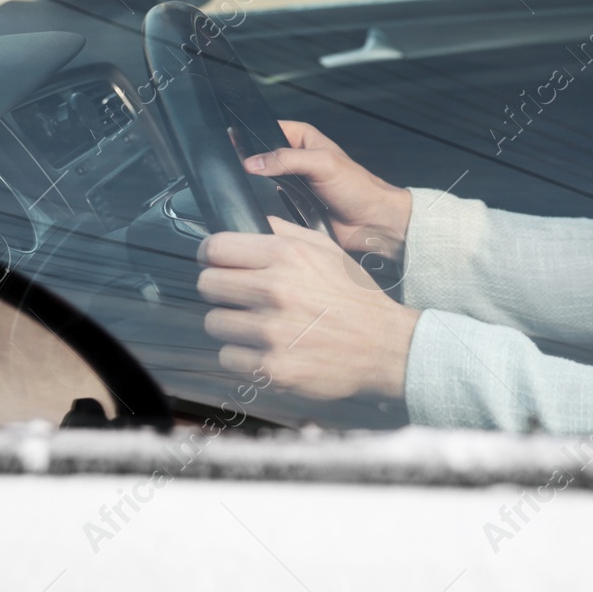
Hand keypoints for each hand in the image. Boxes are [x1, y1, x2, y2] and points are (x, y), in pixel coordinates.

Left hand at [198, 216, 419, 400]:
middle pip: (207, 284)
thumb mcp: (328, 251)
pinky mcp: (271, 368)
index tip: (217, 263)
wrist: (385, 346)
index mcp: (287, 256)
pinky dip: (244, 355)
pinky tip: (268, 349)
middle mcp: (275, 290)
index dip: (212, 255)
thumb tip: (251, 224)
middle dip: (221, 289)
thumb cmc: (356, 299)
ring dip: (232, 324)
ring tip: (259, 325)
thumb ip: (286, 233)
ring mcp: (271, 332)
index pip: (216, 248)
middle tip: (240, 296)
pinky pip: (229, 357)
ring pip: (214, 322)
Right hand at [246, 120, 409, 259]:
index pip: (268, 128)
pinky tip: (270, 209)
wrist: (371, 222)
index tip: (236, 145)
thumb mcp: (322, 164)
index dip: (252, 135)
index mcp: (304, 138)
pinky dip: (269, 207)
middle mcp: (297, 158)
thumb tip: (254, 162)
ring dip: (261, 188)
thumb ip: (286, 159)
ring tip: (265, 190)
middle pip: (261, 157)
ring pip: (262, 182)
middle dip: (254, 165)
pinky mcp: (293, 205)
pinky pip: (271, 204)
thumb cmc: (358, 188)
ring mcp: (294, 182)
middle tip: (249, 172)